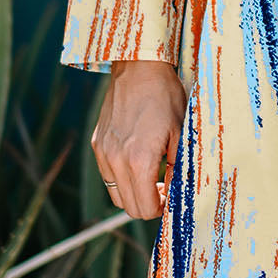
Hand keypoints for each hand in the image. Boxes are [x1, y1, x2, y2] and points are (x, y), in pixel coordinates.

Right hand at [91, 61, 187, 219]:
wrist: (139, 68)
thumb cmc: (166, 97)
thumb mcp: (181, 133)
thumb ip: (178, 168)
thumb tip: (178, 192)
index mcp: (138, 161)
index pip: (145, 209)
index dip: (161, 209)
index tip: (171, 197)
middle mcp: (115, 161)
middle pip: (129, 207)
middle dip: (148, 205)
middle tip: (165, 190)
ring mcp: (103, 153)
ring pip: (115, 194)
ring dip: (134, 193)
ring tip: (152, 177)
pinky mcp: (97, 144)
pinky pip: (107, 175)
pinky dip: (122, 178)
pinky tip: (137, 161)